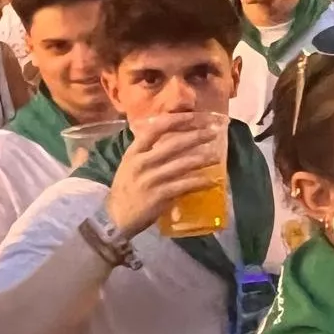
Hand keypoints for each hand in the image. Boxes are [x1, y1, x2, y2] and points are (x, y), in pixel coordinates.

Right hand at [103, 113, 223, 236]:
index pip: (155, 129)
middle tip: (213, 132)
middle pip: (174, 144)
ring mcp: (151, 179)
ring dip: (203, 159)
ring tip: (217, 156)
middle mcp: (142, 163)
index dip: (176, 120)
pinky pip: (185, 185)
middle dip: (196, 136)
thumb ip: (147, 150)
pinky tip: (212, 181)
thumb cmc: (127, 188)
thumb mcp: (130, 165)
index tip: (194, 116)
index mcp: (134, 152)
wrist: (115, 217)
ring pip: (183, 164)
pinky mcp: (160, 196)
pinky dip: (201, 182)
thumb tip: (171, 135)